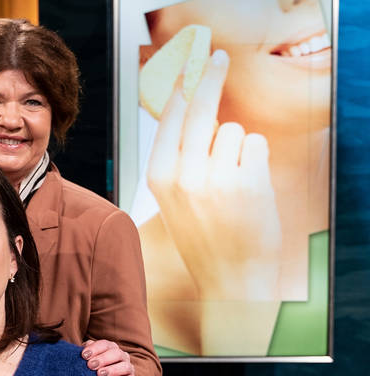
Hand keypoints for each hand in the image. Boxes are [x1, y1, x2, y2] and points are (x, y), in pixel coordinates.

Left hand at [81, 340, 134, 375]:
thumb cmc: (94, 369)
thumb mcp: (89, 360)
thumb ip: (87, 353)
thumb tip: (83, 349)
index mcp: (111, 348)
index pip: (105, 344)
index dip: (94, 349)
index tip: (84, 355)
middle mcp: (122, 356)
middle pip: (116, 353)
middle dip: (102, 359)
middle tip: (91, 365)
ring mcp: (128, 368)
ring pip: (125, 366)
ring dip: (112, 370)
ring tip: (100, 375)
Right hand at [146, 49, 281, 301]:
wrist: (230, 278)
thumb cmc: (203, 236)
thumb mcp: (174, 198)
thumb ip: (178, 158)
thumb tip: (192, 108)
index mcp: (159, 177)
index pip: (169, 119)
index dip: (180, 87)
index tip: (187, 65)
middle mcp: (183, 174)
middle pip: (200, 108)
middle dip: (209, 76)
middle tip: (217, 57)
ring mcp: (216, 178)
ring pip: (232, 130)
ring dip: (237, 147)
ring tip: (233, 181)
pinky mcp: (249, 182)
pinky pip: (255, 144)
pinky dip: (256, 159)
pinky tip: (248, 187)